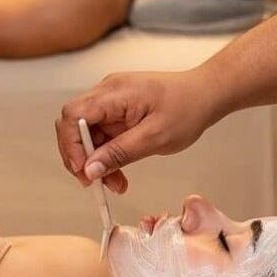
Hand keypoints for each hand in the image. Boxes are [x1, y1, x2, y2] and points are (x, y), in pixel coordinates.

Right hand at [56, 70, 219, 192]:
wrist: (205, 94)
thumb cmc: (187, 108)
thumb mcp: (155, 137)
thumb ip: (119, 153)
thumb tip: (90, 169)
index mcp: (115, 93)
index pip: (73, 116)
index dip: (71, 145)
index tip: (82, 170)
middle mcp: (107, 93)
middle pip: (74, 125)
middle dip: (80, 157)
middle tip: (93, 182)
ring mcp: (111, 101)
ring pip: (87, 134)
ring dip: (95, 161)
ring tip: (114, 183)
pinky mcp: (116, 110)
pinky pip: (101, 135)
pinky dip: (106, 155)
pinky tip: (117, 172)